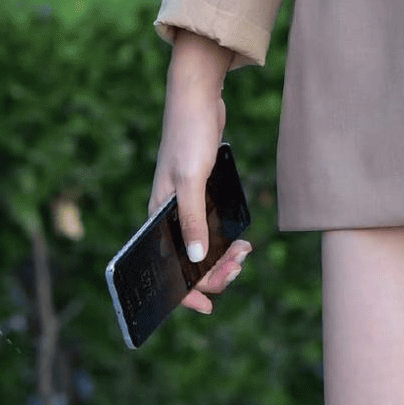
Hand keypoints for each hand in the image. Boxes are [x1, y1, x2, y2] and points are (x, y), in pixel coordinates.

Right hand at [147, 36, 250, 317]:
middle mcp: (168, 215)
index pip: (166, 267)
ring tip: (245, 252)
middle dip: (215, 272)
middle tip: (241, 263)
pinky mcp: (199, 194)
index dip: (185, 292)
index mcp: (158, 215)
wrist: (197, 98)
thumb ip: (192, 221)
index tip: (208, 306)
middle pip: (188, 262)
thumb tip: (195, 260)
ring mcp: (184, 205)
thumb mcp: (192, 180)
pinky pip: (210, 231)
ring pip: (202, 248)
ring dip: (223, 258)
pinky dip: (225, 241)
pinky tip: (240, 239)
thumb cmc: (189, 135)